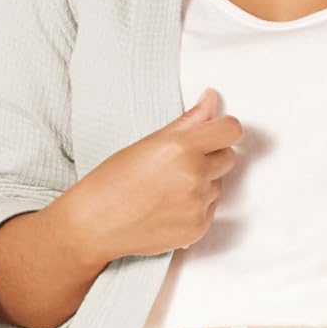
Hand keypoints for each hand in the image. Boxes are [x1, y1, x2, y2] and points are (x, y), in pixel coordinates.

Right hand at [51, 90, 244, 266]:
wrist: (95, 224)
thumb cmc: (112, 181)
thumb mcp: (149, 142)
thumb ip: (189, 121)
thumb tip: (211, 100)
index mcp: (182, 147)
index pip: (231, 130)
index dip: (224, 129)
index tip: (216, 131)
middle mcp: (194, 175)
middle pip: (228, 157)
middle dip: (210, 157)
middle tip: (178, 164)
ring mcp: (198, 204)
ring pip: (217, 185)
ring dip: (202, 184)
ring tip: (166, 190)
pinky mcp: (198, 228)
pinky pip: (210, 210)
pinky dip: (195, 208)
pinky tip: (167, 208)